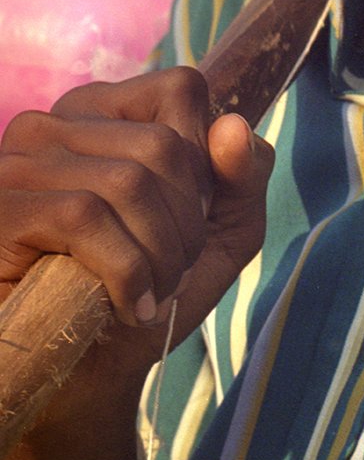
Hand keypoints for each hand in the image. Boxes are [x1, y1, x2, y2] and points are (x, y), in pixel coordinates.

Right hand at [0, 66, 271, 369]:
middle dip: (187, 223)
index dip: (206, 161)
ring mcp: (16, 162)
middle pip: (162, 145)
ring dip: (160, 254)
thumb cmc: (153, 287)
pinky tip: (126, 304)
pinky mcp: (0, 208)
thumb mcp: (223, 229)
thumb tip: (233, 125)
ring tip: (151, 293)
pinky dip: (124, 271)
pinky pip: (83, 217)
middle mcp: (52, 123)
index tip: (195, 216)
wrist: (90, 369)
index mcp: (102, 112)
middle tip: (174, 272)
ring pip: (128, 181)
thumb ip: (243, 174)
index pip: (181, 90)